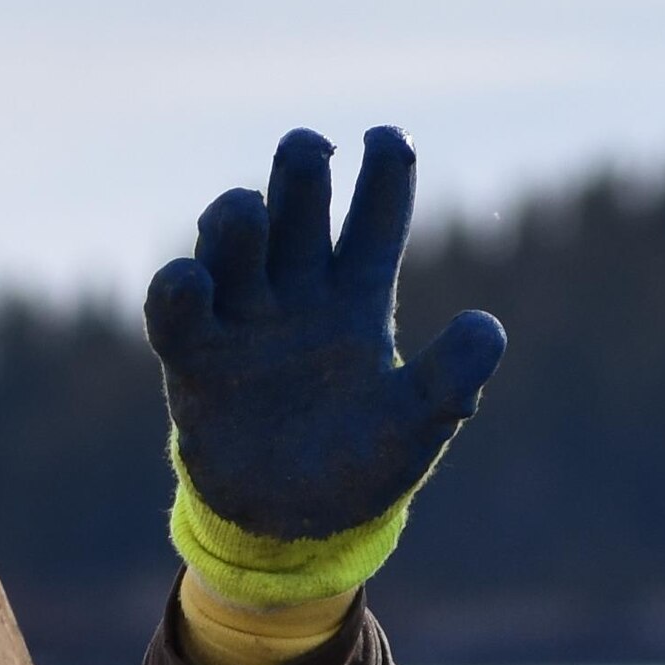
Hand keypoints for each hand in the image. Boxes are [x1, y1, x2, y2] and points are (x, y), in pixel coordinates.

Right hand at [144, 126, 507, 553]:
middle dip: (301, 168)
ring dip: (237, 215)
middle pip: (298, 207)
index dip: (384, 171)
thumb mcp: (417, 429)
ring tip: (248, 210)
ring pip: (233, 240)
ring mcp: (243, 320)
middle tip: (310, 148)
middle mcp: (298, 294)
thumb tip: (488, 326)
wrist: (288, 528)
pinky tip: (191, 278)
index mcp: (358, 300)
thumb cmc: (359, 468)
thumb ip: (451, 379)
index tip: (389, 136)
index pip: (375, 219)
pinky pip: (177, 308)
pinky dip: (178, 286)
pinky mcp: (196, 358)